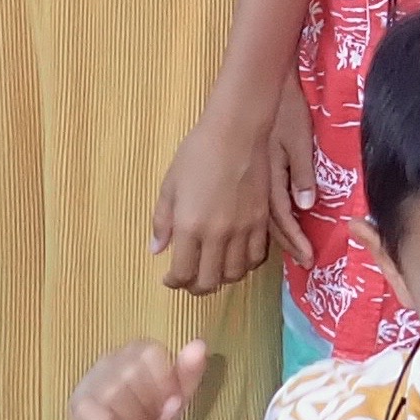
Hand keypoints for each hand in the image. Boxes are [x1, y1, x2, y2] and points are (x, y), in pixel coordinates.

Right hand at [69, 336, 208, 419]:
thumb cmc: (159, 413)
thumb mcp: (181, 393)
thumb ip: (190, 370)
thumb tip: (200, 346)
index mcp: (138, 349)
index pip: (150, 353)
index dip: (164, 382)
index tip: (170, 402)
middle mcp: (111, 359)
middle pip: (132, 373)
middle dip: (149, 407)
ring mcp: (91, 380)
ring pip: (112, 393)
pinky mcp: (78, 405)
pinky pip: (92, 411)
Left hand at [153, 115, 271, 294]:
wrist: (236, 132)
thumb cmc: (197, 153)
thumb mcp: (170, 185)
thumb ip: (163, 220)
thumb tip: (156, 250)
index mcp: (190, 226)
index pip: (182, 273)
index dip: (174, 282)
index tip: (169, 278)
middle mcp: (217, 235)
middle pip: (209, 281)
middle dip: (196, 287)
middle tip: (190, 281)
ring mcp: (243, 230)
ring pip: (235, 274)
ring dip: (221, 278)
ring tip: (213, 270)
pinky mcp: (262, 222)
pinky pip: (257, 258)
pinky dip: (245, 265)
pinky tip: (236, 257)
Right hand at [263, 89, 316, 265]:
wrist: (263, 89)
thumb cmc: (288, 110)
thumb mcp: (298, 141)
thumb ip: (301, 174)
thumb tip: (304, 205)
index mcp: (272, 176)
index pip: (283, 217)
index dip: (295, 239)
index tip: (308, 258)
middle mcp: (260, 183)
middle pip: (272, 222)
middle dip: (290, 243)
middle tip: (305, 262)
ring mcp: (253, 179)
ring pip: (260, 217)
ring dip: (277, 235)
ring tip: (292, 251)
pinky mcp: (251, 173)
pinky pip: (254, 204)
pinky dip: (263, 220)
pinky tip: (268, 229)